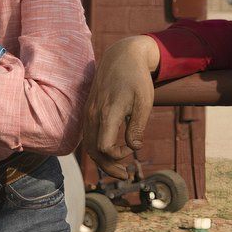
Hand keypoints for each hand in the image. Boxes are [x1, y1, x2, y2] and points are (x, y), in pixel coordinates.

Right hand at [82, 36, 160, 178]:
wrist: (121, 56)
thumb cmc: (137, 79)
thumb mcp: (144, 102)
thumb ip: (138, 127)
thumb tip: (134, 148)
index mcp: (108, 113)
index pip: (103, 147)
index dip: (116, 156)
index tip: (131, 149)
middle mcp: (93, 114)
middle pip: (93, 151)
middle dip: (108, 167)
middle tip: (125, 175)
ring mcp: (89, 112)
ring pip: (88, 145)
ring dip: (102, 160)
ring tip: (118, 169)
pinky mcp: (88, 110)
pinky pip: (88, 135)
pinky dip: (97, 148)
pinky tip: (110, 151)